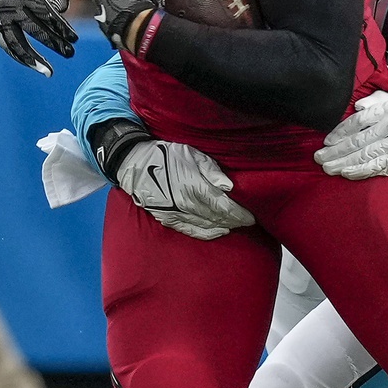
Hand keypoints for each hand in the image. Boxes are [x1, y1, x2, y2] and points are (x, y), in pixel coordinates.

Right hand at [0, 0, 76, 75]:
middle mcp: (8, 6)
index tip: (74, 38)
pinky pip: (7, 45)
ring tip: (49, 72)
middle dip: (53, 42)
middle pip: (32, 28)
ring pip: (15, 42)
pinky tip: (35, 67)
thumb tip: (63, 7)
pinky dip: (20, 57)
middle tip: (70, 53)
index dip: (60, 26)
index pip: (44, 11)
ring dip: (32, 59)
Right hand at [113, 138, 254, 240]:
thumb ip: (211, 170)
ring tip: (236, 224)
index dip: (240, 213)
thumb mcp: (191, 154)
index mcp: (194, 186)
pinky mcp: (168, 219)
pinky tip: (219, 231)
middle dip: (235, 220)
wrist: (135, 165)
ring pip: (207, 226)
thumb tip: (229, 187)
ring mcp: (177, 214)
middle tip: (248, 220)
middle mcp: (186, 204)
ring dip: (224, 226)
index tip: (252, 216)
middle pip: (218, 218)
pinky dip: (208, 233)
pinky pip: (192, 231)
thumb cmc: (165, 155)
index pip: (224, 206)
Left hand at [315, 91, 387, 179]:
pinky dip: (359, 170)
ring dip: (342, 163)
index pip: (358, 122)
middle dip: (336, 151)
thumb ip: (375, 100)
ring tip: (327, 167)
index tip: (327, 141)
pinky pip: (375, 166)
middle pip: (358, 140)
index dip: (340, 132)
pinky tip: (346, 173)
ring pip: (364, 155)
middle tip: (319, 157)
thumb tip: (357, 106)